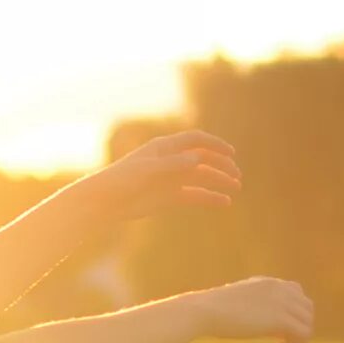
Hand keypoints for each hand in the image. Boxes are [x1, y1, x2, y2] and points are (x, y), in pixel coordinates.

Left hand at [85, 130, 240, 221]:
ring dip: (219, 181)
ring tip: (236, 187)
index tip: (231, 153)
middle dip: (221, 165)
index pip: (196, 140)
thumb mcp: (148, 170)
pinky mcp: (170, 196)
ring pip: (201, 177)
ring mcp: (171, 179)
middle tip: (237, 175)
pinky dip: (209, 197)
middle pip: (203, 159)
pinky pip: (194, 195)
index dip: (215, 144)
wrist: (106, 202)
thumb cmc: (122, 180)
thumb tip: (198, 159)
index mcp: (165, 148)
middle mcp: (171, 161)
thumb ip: (173, 164)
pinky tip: (224, 202)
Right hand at [189, 275, 314, 342]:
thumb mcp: (238, 301)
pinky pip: (303, 334)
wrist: (206, 310)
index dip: (293, 314)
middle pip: (307, 309)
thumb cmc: (212, 309)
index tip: (280, 329)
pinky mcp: (281, 319)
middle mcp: (280, 288)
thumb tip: (257, 320)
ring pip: (307, 323)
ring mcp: (282, 302)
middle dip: (299, 328)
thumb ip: (253, 305)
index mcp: (269, 283)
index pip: (296, 294)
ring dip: (298, 340)